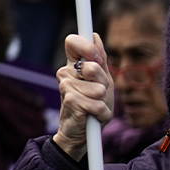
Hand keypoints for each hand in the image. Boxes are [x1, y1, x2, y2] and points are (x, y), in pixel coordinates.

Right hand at [55, 33, 109, 160]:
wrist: (80, 134)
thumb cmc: (92, 106)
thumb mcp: (102, 82)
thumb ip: (100, 60)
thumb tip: (95, 35)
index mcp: (74, 65)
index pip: (73, 42)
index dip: (87, 46)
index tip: (95, 57)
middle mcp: (65, 72)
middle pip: (93, 66)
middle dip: (103, 83)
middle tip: (98, 94)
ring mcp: (65, 86)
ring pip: (99, 88)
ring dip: (103, 102)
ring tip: (94, 108)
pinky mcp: (70, 101)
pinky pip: (98, 104)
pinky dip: (102, 113)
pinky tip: (93, 117)